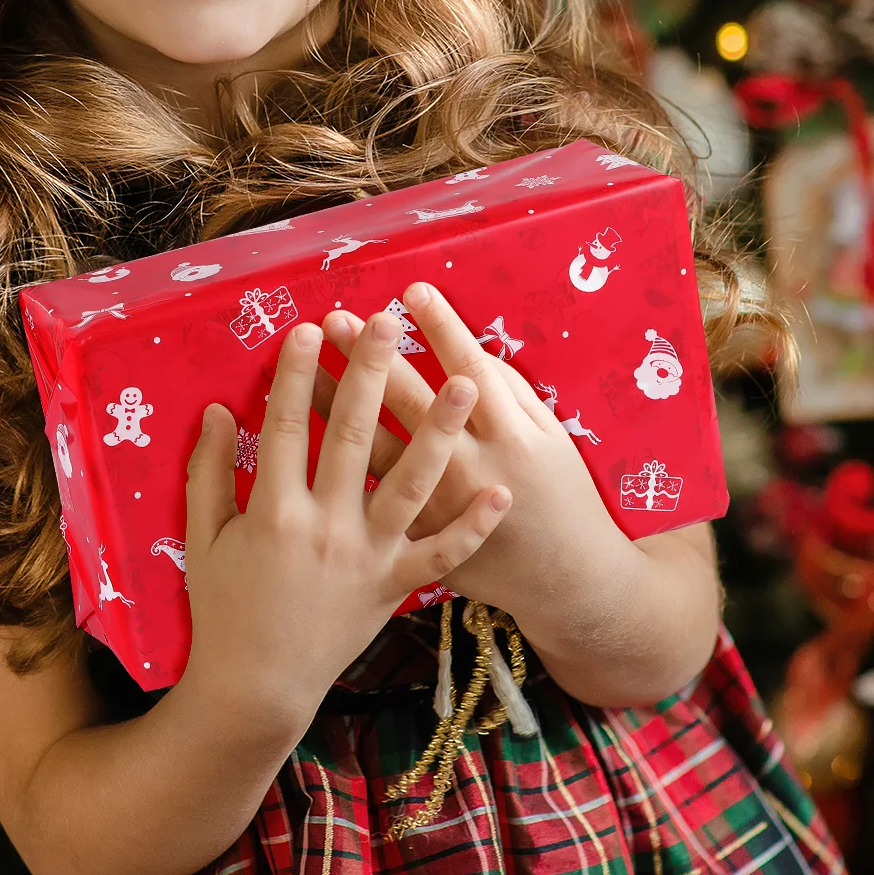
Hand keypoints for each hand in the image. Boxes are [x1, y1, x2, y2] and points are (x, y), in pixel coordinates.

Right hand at [181, 309, 510, 731]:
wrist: (257, 688)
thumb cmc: (224, 608)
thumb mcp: (202, 538)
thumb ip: (208, 471)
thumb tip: (218, 409)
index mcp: (272, 510)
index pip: (285, 425)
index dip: (297, 374)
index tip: (310, 328)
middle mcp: (324, 527)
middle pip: (352, 436)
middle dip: (371, 375)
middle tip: (389, 324)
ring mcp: (366, 557)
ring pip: (410, 485)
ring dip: (439, 431)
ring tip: (466, 382)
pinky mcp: (393, 586)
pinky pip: (441, 557)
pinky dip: (472, 528)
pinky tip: (501, 495)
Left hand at [314, 283, 627, 625]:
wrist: (567, 584)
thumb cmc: (564, 498)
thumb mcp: (553, 436)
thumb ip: (512, 392)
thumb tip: (467, 354)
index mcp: (509, 436)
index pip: (469, 366)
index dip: (440, 327)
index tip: (411, 290)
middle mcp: (469, 468)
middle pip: (409, 402)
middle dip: (371, 357)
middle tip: (337, 317)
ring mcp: (438, 508)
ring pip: (375, 447)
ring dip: (338, 402)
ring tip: (307, 364)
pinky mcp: (417, 540)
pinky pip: (370, 496)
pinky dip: (339, 463)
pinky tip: (307, 432)